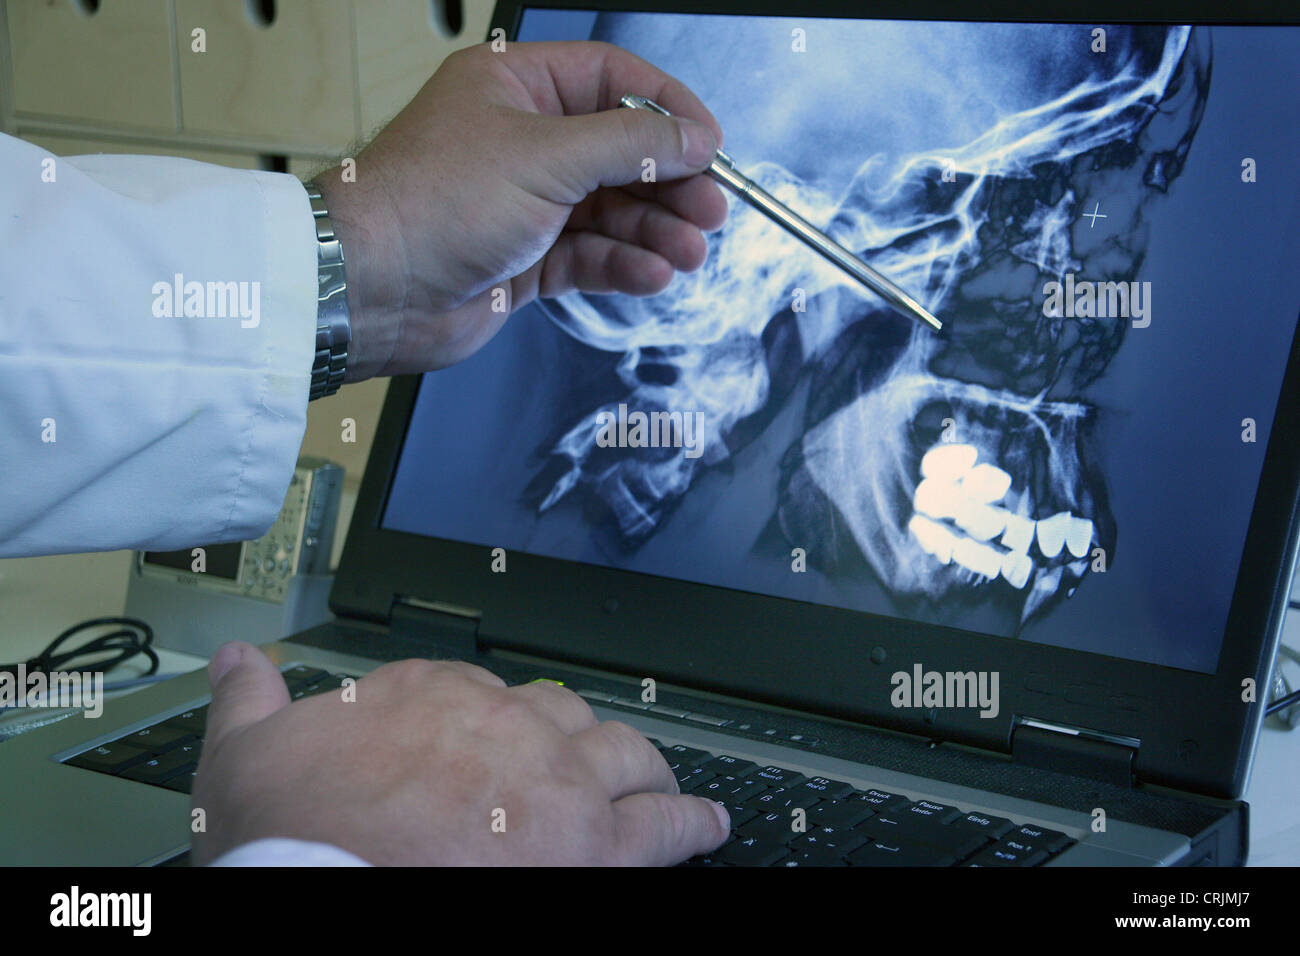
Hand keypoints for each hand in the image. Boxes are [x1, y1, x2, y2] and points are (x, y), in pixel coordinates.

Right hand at [190, 642, 729, 864]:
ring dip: (645, 770)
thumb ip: (249, 701)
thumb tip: (239, 661)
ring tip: (661, 784)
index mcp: (433, 696)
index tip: (494, 744)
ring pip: (625, 756)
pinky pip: (667, 826)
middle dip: (577, 740)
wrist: (328, 890)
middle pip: (566, 717)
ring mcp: (559, 780)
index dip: (494, 724)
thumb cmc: (293, 839)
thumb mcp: (245, 760)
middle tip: (586, 763)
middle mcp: (507, 724)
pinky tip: (708, 825)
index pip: (483, 693)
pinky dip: (693, 823)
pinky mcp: (598, 844)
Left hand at [315, 40, 727, 380]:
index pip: (611, 80)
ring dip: (655, 231)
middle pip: (620, 151)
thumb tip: (696, 137)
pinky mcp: (525, 259)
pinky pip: (588, 255)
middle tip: (712, 211)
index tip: (711, 144)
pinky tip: (651, 275)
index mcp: (516, 88)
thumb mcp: (546, 157)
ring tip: (691, 253)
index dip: (667, 109)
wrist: (374, 288)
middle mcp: (522, 140)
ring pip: (610, 209)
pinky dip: (622, 265)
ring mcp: (524, 203)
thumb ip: (631, 145)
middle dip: (670, 183)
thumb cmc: (436, 202)